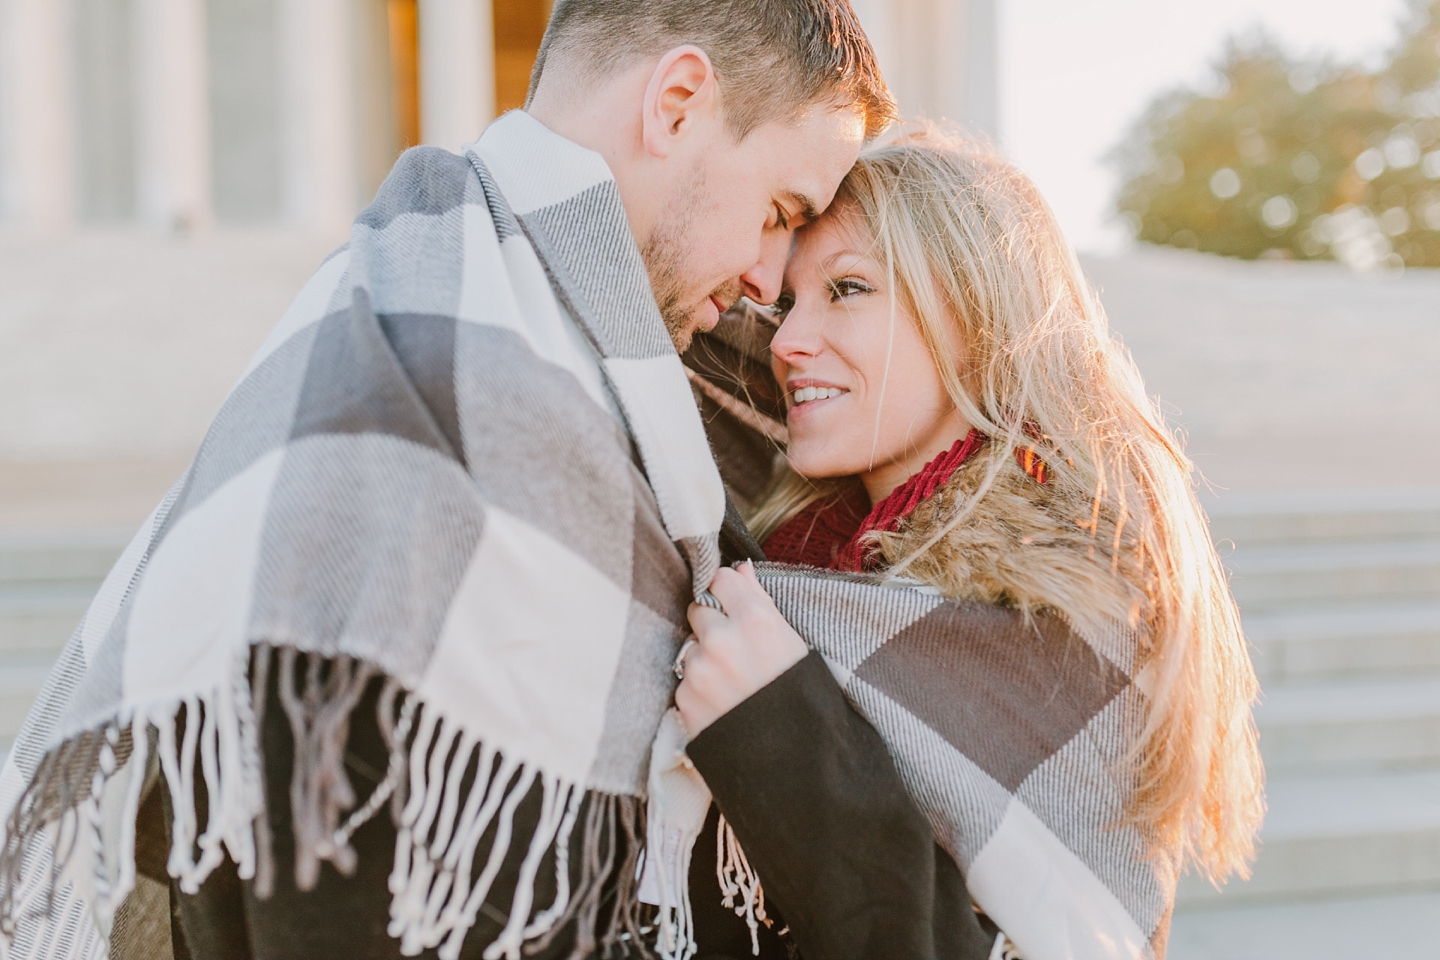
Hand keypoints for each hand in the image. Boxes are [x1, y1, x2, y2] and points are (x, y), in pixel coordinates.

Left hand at [675, 561, 808, 737]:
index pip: (720, 579)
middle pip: (699, 610)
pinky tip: (723, 705)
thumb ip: (761, 601)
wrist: (796, 763)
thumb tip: (740, 569)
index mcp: (756, 621)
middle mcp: (722, 641)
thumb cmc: (801, 699)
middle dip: (713, 626)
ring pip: (690, 648)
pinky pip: (685, 682)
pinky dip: (698, 691)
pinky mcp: (684, 700)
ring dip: (704, 660)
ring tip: (733, 685)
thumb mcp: (792, 644)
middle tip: (736, 652)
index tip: (733, 604)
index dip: (728, 592)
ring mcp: (699, 671)